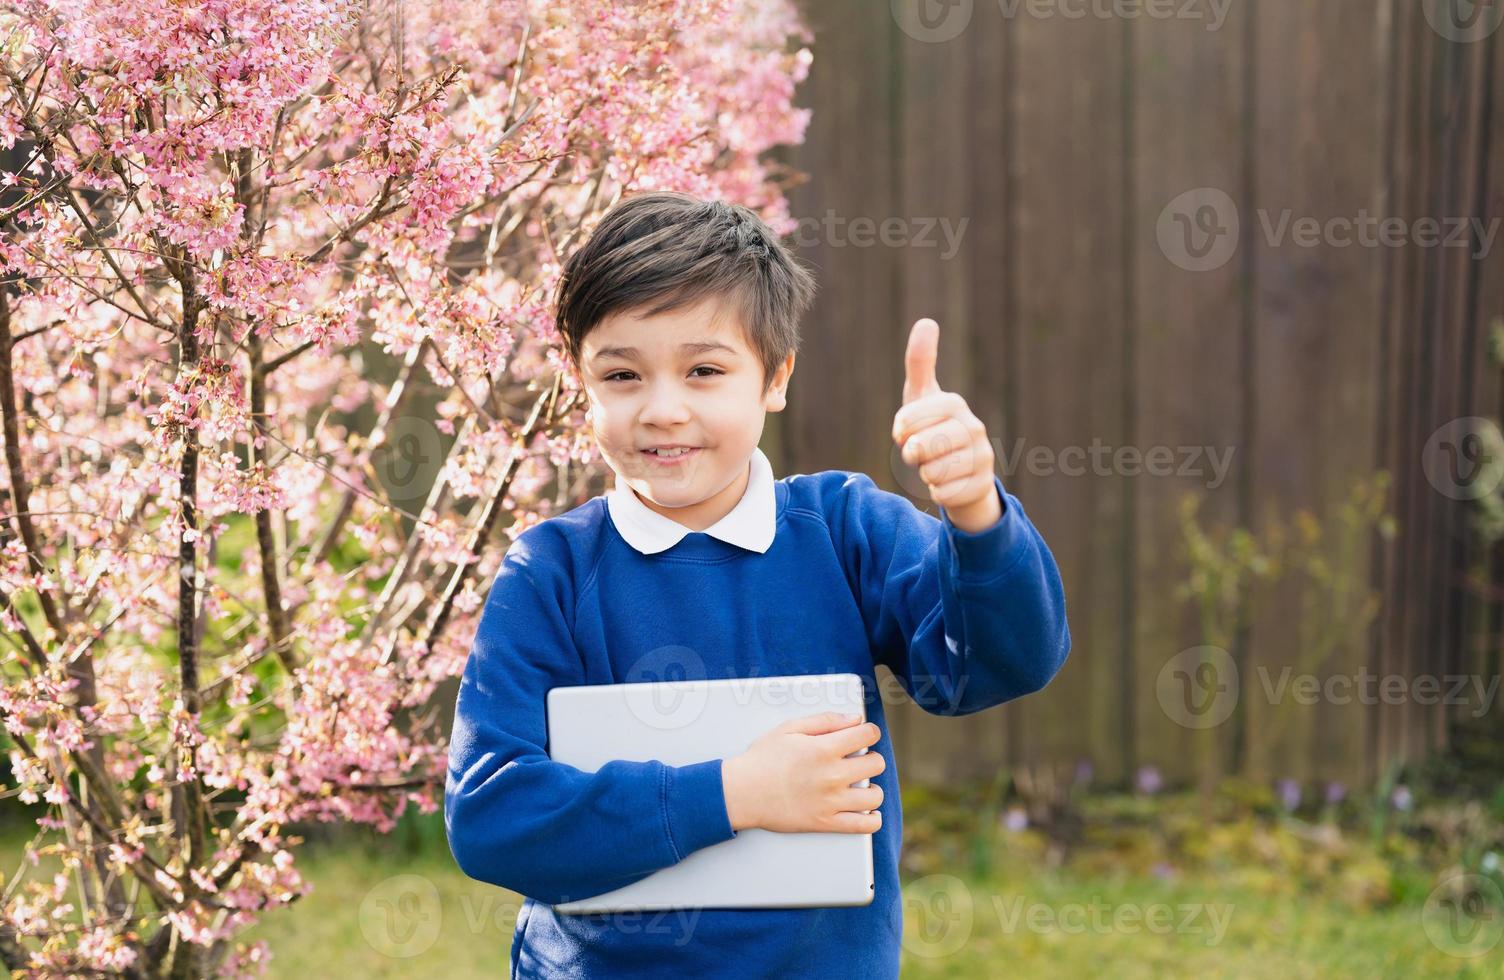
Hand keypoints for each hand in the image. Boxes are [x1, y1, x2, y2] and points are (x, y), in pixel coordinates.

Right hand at [722, 711, 884, 834]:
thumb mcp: (789, 729)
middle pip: (876, 764)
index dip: (870, 731)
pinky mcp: (825, 823)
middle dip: (871, 757)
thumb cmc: (762, 759)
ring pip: (874, 796)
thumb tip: (854, 719)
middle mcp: (832, 775)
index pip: (867, 735)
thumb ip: (825, 720)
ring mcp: (830, 802)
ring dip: (873, 788)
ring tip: (863, 785)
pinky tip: (869, 812)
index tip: (865, 734)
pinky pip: (862, 826)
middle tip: (860, 759)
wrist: (742, 793)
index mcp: (824, 749)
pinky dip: (872, 820)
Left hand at [891, 318, 1001, 532]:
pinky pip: (944, 493)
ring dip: (924, 474)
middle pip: (924, 446)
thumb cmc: (933, 430)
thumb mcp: (921, 398)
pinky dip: (936, 492)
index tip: (899, 433)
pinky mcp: (982, 485)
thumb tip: (927, 321)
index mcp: (955, 404)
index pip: (915, 415)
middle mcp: (973, 428)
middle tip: (916, 454)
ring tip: (933, 467)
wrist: (960, 472)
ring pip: (933, 472)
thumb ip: (920, 362)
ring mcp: (982, 457)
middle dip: (912, 454)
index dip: (902, 427)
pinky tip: (944, 483)